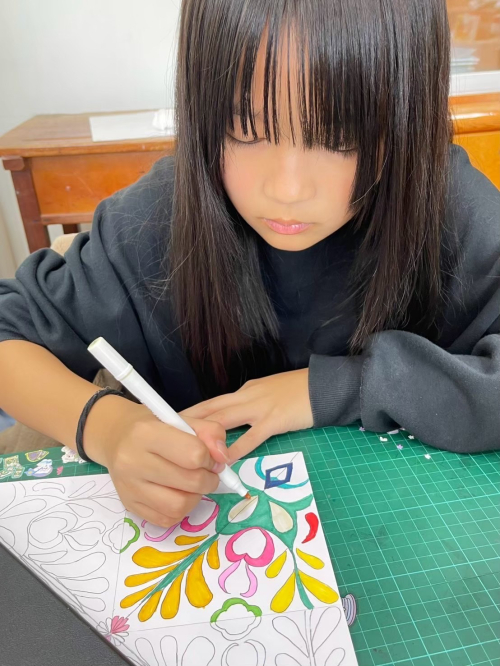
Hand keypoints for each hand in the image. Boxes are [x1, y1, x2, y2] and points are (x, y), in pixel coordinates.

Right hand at [84, 396, 228, 527]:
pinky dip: (180, 510)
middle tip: (206, 472)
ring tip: (192, 484)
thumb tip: (223, 458)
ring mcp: (129, 487)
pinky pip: (167, 519)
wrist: (116, 438)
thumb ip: (209, 432)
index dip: (210, 457)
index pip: (194, 454)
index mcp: (147, 433)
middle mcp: (133, 461)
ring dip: (195, 497)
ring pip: (179, 506)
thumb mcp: (181, 419)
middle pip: (190, 482)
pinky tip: (177, 493)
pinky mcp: (129, 506)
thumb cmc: (153, 426)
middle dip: (208, 479)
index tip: (209, 455)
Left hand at [180, 368, 312, 461]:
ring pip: (223, 420)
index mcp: (244, 392)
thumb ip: (250, 406)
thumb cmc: (298, 392)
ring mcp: (259, 408)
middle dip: (186, 423)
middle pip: (210, 410)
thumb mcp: (268, 394)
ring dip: (204, 435)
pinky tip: (225, 459)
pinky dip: (236, 448)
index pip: (212, 403)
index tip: (171, 424)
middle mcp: (246, 397)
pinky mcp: (274, 420)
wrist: (324, 386)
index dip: (191, 414)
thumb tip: (233, 425)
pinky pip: (251, 436)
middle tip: (164, 435)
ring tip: (185, 448)